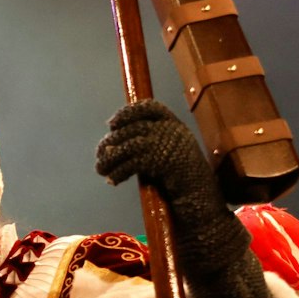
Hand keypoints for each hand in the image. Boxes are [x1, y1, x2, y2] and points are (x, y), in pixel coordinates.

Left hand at [96, 99, 215, 207]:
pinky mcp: (158, 161)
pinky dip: (118, 172)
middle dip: (111, 141)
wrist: (198, 189)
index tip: (111, 124)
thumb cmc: (179, 170)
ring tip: (100, 168)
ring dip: (109, 159)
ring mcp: (164, 144)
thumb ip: (147, 140)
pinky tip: (112, 180)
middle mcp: (169, 129)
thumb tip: (110, 144)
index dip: (127, 113)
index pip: (149, 107)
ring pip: (127, 146)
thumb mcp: (169, 147)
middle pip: (131, 129)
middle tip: (100, 152)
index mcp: (173, 123)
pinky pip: (130, 164)